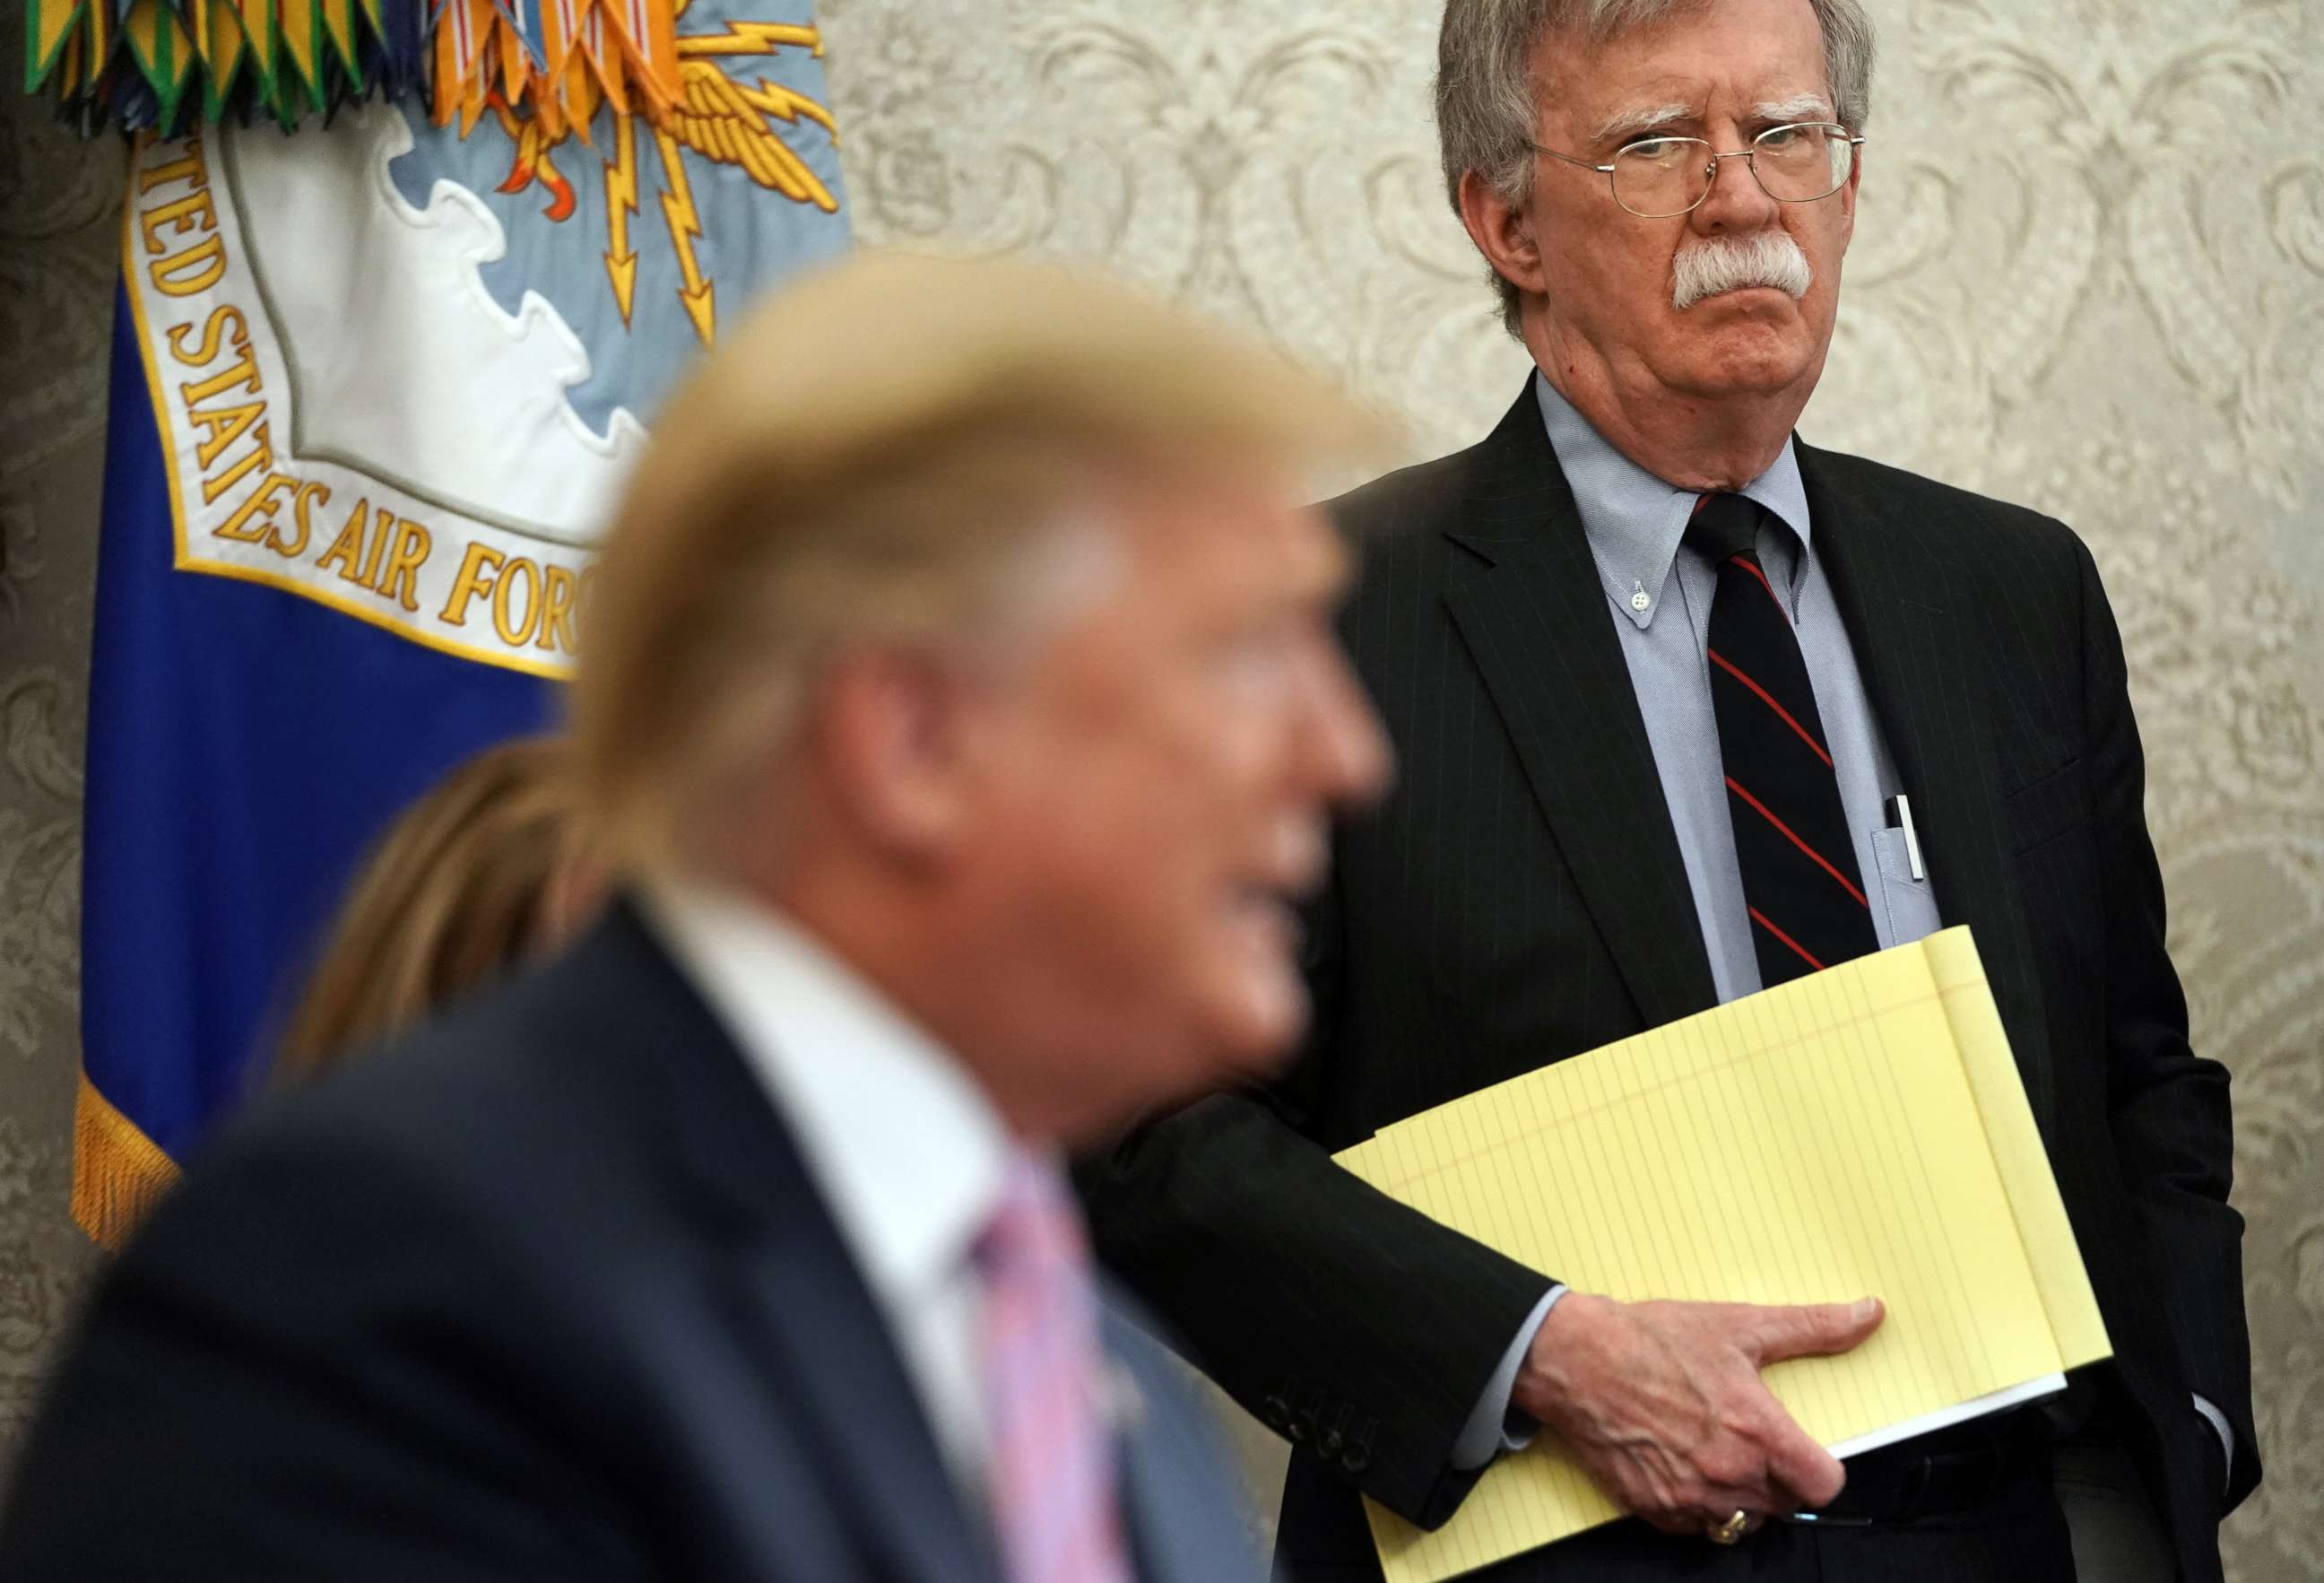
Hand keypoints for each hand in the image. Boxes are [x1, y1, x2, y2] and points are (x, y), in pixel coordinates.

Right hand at [1510, 1291, 1883, 1538]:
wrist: (1576, 1358)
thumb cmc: (1653, 1339)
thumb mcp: (1738, 1324)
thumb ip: (1812, 1326)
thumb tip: (1868, 1313)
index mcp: (1756, 1431)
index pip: (1824, 1486)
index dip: (1821, 1469)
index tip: (1806, 1452)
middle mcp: (1727, 1473)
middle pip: (1786, 1504)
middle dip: (1778, 1477)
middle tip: (1752, 1440)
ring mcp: (1689, 1498)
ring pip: (1744, 1519)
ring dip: (1742, 1495)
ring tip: (1718, 1452)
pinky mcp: (1655, 1510)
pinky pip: (1699, 1527)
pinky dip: (1700, 1505)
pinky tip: (1685, 1464)